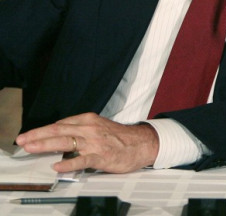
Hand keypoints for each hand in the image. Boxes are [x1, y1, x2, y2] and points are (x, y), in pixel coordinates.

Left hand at [15, 113, 158, 173]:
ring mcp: (95, 142)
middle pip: (59, 130)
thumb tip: (60, 136)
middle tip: (23, 140)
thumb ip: (81, 130)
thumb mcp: (99, 126)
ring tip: (31, 148)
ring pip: (66, 142)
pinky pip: (82, 160)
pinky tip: (58, 166)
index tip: (29, 135)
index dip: (42, 130)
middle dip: (37, 135)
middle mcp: (90, 129)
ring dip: (46, 145)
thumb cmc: (120, 137)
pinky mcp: (102, 156)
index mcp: (89, 120)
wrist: (143, 143)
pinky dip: (68, 163)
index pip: (60, 123)